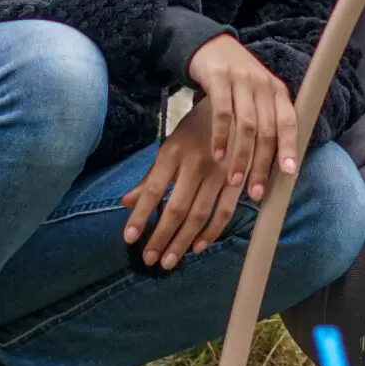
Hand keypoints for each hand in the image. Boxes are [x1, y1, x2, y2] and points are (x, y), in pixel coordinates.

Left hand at [120, 105, 241, 269]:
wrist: (238, 103)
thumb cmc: (198, 128)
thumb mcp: (171, 145)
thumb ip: (151, 176)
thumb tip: (126, 202)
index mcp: (173, 152)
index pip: (152, 190)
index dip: (141, 216)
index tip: (128, 238)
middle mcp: (195, 163)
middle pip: (176, 207)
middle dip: (161, 236)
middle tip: (149, 259)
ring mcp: (219, 172)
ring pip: (200, 214)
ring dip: (183, 241)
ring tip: (168, 261)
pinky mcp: (238, 178)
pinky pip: (225, 210)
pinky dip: (212, 231)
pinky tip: (198, 246)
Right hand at [186, 33, 298, 199]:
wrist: (211, 47)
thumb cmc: (237, 81)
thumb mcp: (257, 96)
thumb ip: (266, 121)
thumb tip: (275, 163)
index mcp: (277, 92)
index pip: (289, 122)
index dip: (289, 147)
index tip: (289, 173)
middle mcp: (264, 85)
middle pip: (268, 130)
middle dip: (262, 163)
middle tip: (255, 191)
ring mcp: (243, 80)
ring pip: (247, 124)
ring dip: (241, 156)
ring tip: (234, 181)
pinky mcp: (219, 78)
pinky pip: (222, 112)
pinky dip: (220, 136)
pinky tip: (216, 155)